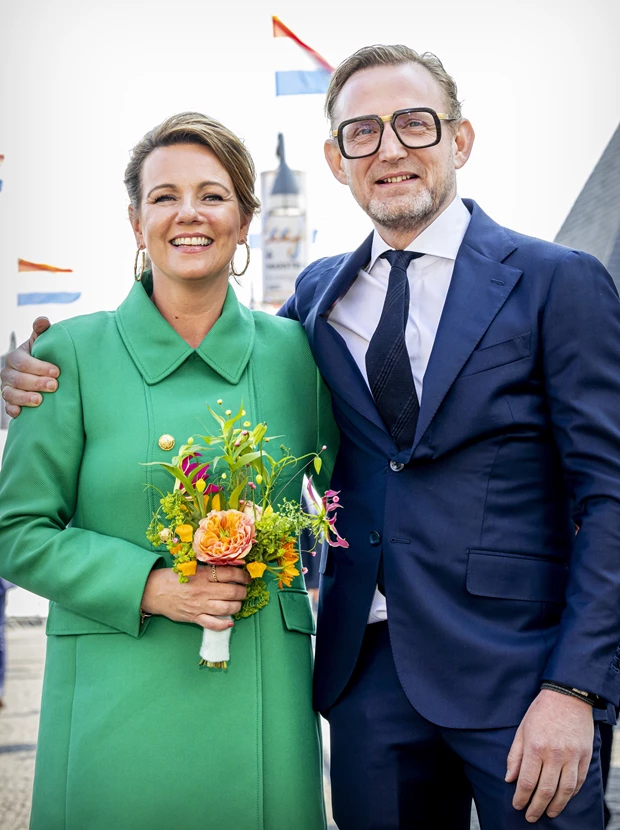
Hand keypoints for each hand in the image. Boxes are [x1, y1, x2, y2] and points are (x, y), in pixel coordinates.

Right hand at [1, 317, 57, 417]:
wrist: (39, 373)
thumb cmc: (42, 356)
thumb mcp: (41, 342)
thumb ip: (42, 331)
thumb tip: (43, 320)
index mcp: (15, 357)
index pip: (23, 362)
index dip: (39, 367)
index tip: (57, 372)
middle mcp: (8, 372)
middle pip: (18, 379)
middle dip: (36, 382)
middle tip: (54, 386)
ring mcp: (7, 387)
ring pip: (10, 393)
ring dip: (24, 397)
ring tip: (40, 400)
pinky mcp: (9, 402)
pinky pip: (7, 407)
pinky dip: (13, 410)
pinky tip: (21, 413)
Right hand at [141, 565, 250, 630]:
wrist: (152, 591)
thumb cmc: (172, 577)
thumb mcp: (190, 568)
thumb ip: (208, 570)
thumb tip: (228, 569)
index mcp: (202, 575)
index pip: (229, 573)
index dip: (242, 575)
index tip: (246, 577)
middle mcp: (203, 590)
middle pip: (231, 592)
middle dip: (242, 591)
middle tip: (244, 590)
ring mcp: (199, 606)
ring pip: (226, 608)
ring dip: (237, 606)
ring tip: (238, 603)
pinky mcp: (193, 618)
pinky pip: (212, 624)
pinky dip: (223, 624)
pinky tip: (230, 621)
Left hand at [506, 689, 593, 821]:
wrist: (567, 696)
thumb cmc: (541, 711)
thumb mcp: (522, 729)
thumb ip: (515, 755)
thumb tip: (509, 778)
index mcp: (536, 747)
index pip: (528, 781)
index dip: (522, 797)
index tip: (517, 806)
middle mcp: (555, 754)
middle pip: (546, 790)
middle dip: (536, 807)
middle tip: (530, 817)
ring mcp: (572, 756)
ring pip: (565, 790)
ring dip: (556, 806)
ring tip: (548, 813)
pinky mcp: (585, 756)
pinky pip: (579, 781)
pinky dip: (571, 793)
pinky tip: (564, 798)